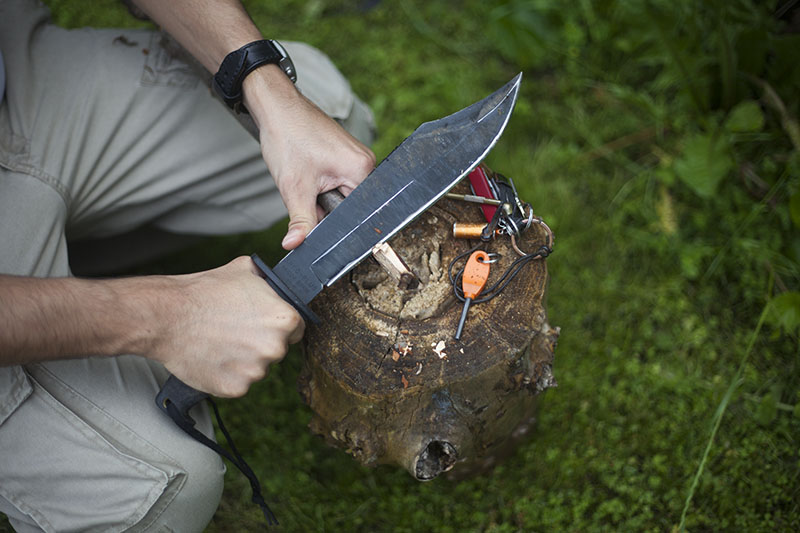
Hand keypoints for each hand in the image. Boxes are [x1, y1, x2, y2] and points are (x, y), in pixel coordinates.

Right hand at [147, 256, 303, 396]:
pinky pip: (238, 383)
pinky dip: (228, 374)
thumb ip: (269, 281)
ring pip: (258, 368)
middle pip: (277, 350)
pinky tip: (214, 356)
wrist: (168, 316)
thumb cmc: (204, 292)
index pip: (297, 329)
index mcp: (285, 319)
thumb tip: (277, 282)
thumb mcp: (245, 270)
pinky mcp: (236, 388)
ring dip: (244, 360)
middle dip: (261, 342)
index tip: (262, 324)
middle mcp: (275, 347)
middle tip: (236, 331)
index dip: (279, 326)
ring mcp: (256, 371)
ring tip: (221, 342)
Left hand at [242, 66, 376, 249]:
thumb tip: (295, 246)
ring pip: (341, 195)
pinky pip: (337, 182)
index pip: (356, 214)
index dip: (335, 223)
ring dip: (321, 196)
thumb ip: (301, 221)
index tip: (317, 223)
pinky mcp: (345, 156)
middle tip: (305, 193)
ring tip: (305, 177)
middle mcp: (366, 163)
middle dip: (325, 208)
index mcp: (362, 170)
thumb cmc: (288, 138)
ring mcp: (356, 158)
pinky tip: (307, 172)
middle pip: (350, 205)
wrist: (276, 107)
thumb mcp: (295, 187)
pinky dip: (320, 185)